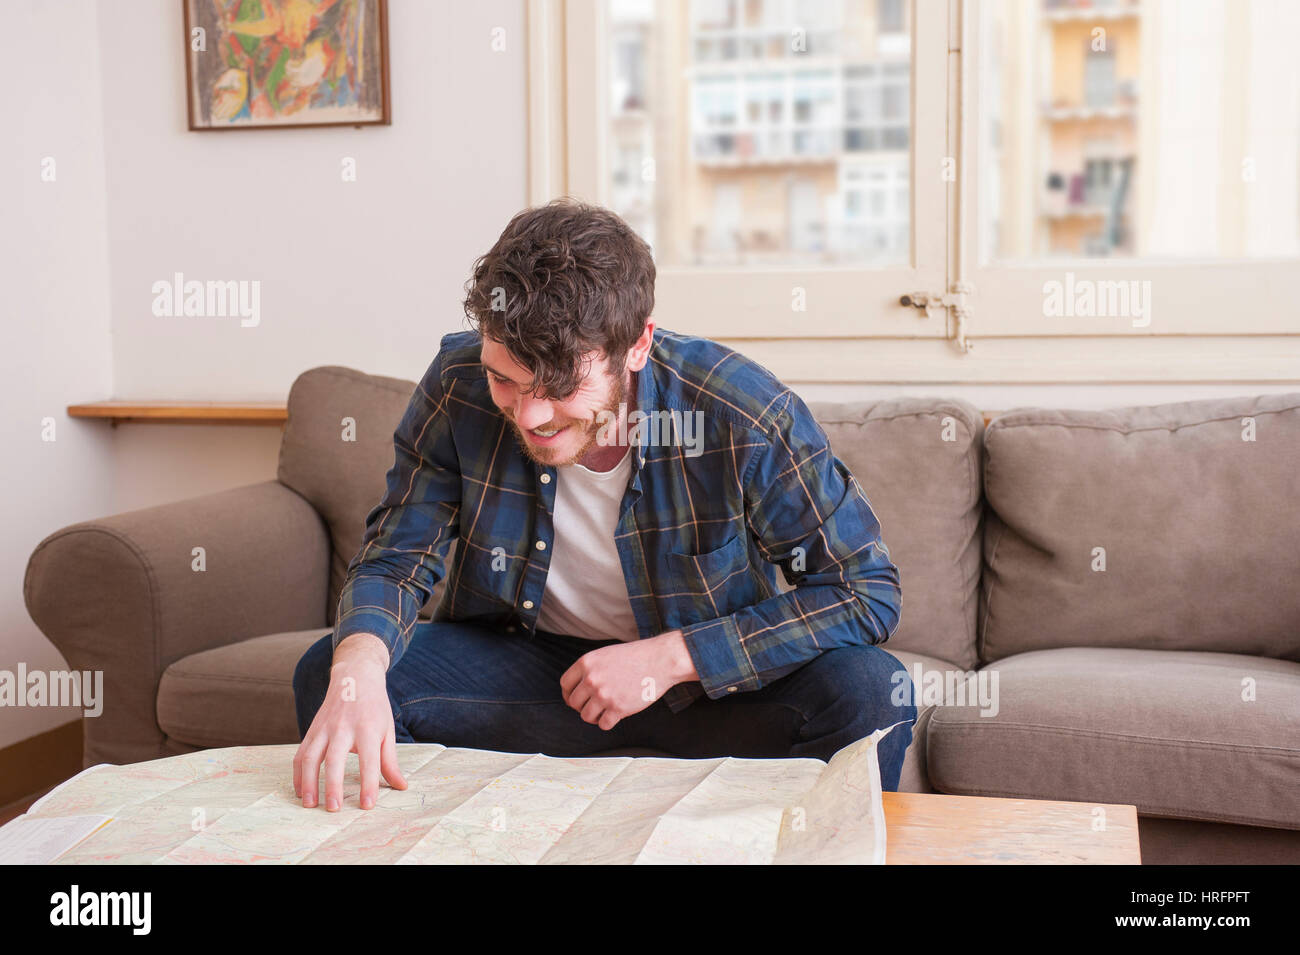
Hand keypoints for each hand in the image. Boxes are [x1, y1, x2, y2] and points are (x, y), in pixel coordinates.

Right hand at [293, 633, 407, 810]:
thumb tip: (401, 786)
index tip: (367, 805)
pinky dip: (298, 773)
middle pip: (334, 759)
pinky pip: (300, 753)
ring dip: (308, 783)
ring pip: (310, 757)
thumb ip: (390, 761)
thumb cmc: (374, 707)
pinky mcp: (312, 729)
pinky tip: (301, 790)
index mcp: (368, 728)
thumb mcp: (387, 730)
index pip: (369, 760)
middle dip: (333, 786)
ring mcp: (324, 728)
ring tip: (310, 805)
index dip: (369, 783)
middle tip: (333, 809)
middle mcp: (343, 727)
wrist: (355, 677)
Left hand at [559, 629, 697, 730]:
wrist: (659, 660)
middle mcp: (592, 679)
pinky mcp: (618, 708)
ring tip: (604, 710)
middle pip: (574, 703)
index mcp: (586, 663)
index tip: (575, 698)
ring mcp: (604, 695)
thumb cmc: (635, 657)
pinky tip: (615, 715)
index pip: (565, 685)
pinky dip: (607, 722)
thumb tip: (577, 689)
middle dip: (582, 706)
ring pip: (586, 716)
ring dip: (594, 716)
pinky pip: (603, 724)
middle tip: (594, 705)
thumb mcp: (605, 654)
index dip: (569, 694)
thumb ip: (590, 669)